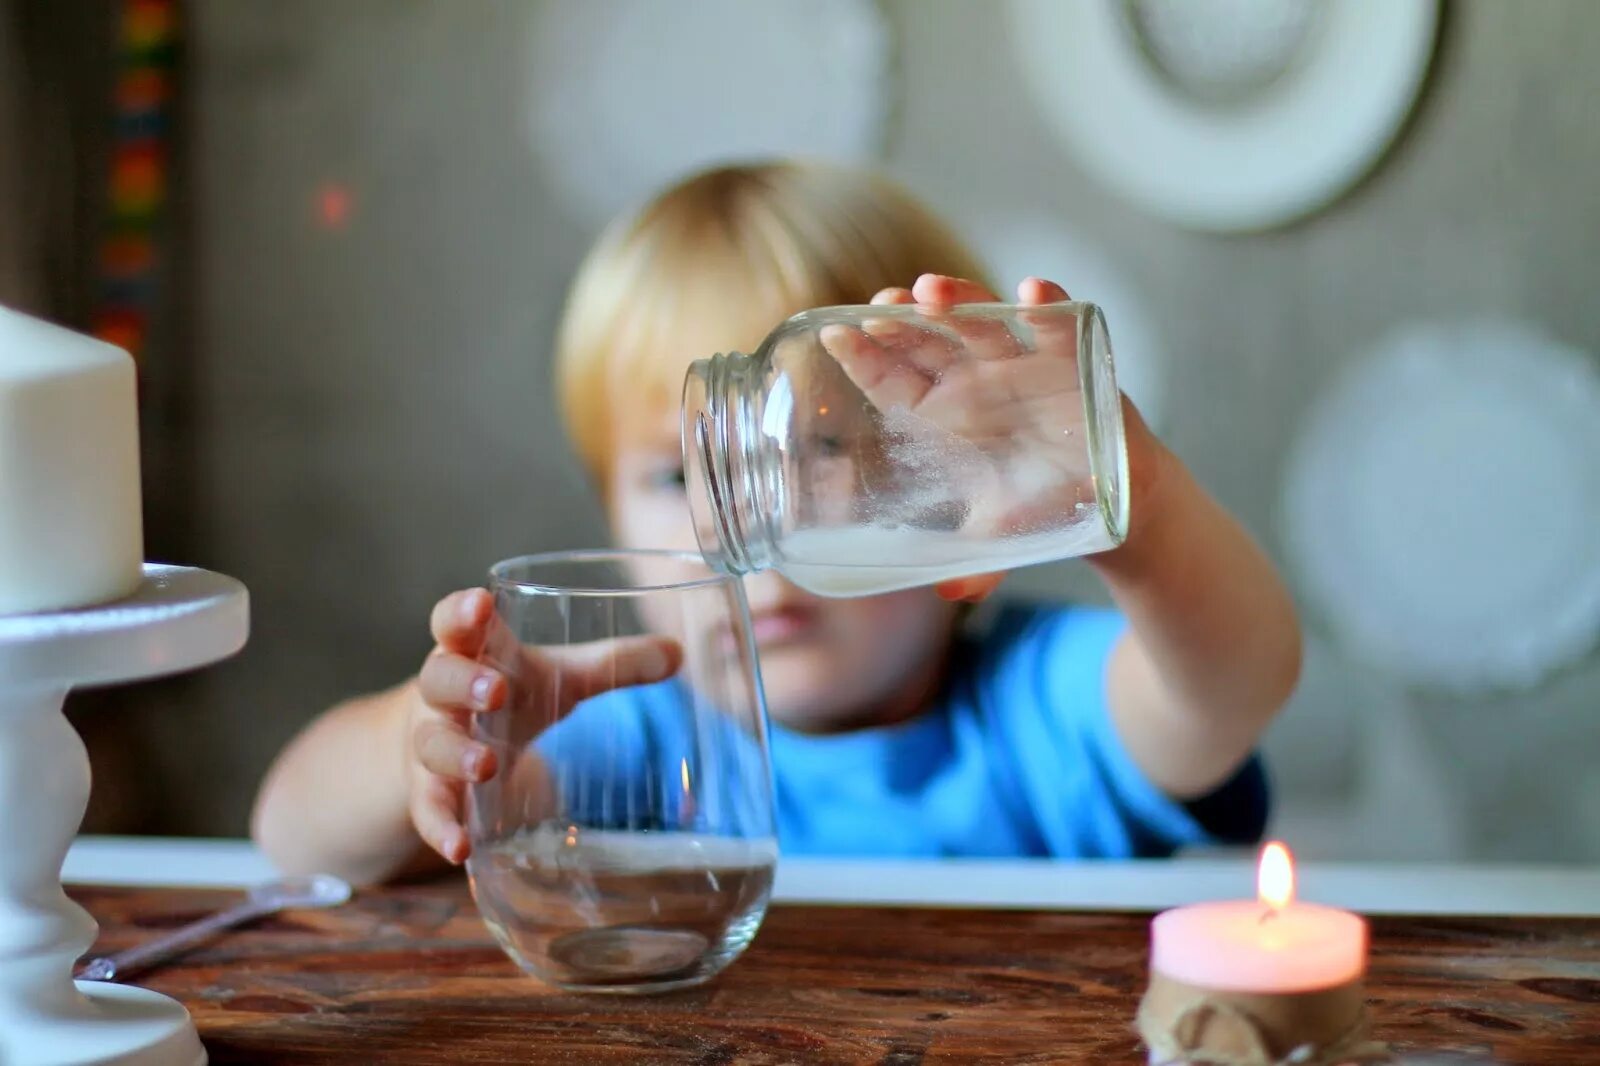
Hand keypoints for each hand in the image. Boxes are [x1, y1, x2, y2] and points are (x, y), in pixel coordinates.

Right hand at [407, 589, 681, 863]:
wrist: (450, 747)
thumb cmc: (512, 695)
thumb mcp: (562, 677)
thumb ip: (613, 665)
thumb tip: (678, 654)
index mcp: (474, 651)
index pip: (456, 622)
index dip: (463, 612)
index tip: (481, 604)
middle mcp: (443, 695)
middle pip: (439, 679)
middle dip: (465, 683)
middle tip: (496, 691)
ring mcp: (431, 744)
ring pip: (432, 744)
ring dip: (456, 754)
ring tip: (487, 766)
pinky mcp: (429, 793)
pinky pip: (427, 810)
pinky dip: (440, 827)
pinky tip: (459, 848)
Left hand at [824, 273, 1086, 602]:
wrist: (1108, 493)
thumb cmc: (1039, 504)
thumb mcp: (1002, 537)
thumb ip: (977, 564)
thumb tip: (952, 594)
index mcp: (941, 413)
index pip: (892, 380)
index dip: (865, 358)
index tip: (835, 339)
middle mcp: (973, 379)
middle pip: (927, 338)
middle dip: (902, 320)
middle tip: (881, 307)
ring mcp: (1018, 361)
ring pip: (981, 320)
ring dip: (958, 299)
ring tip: (933, 292)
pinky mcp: (1069, 356)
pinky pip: (1058, 324)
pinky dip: (1048, 305)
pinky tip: (1033, 291)